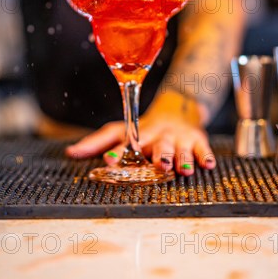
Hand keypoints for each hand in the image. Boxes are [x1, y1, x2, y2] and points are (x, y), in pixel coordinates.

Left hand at [65, 91, 215, 175]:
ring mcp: (178, 137)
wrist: (176, 110)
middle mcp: (158, 135)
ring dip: (181, 157)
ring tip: (182, 169)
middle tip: (158, 164)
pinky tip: (208, 165)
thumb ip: (97, 142)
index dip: (118, 151)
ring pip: (180, 148)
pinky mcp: (196, 140)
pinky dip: (205, 156)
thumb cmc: (143, 128)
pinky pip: (202, 148)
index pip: (127, 141)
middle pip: (158, 144)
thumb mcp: (119, 131)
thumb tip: (70, 152)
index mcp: (138, 133)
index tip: (108, 160)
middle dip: (159, 155)